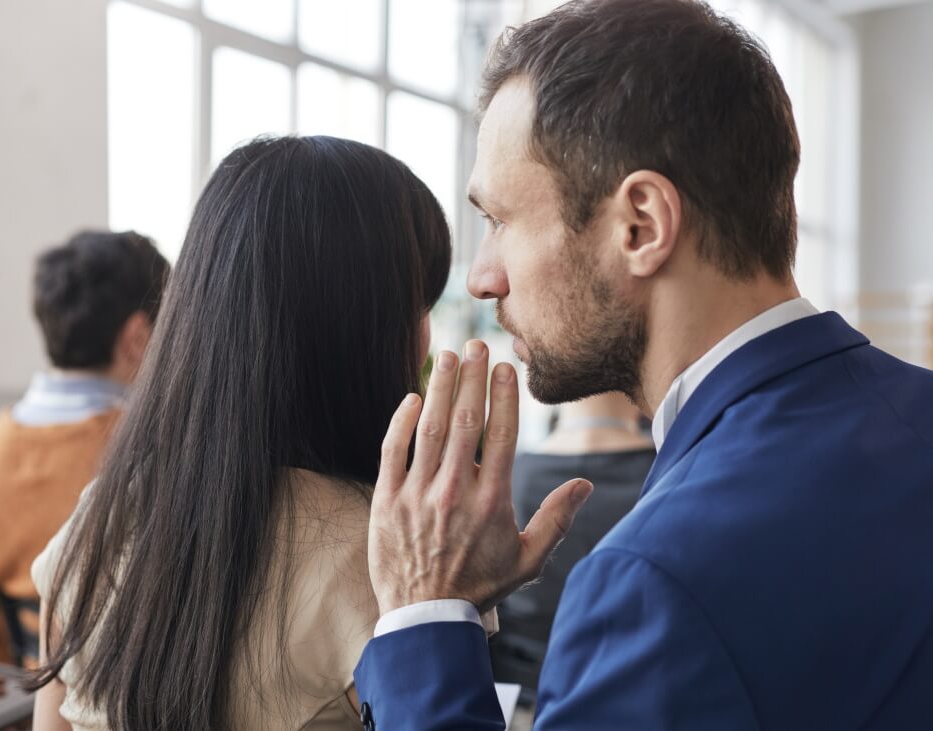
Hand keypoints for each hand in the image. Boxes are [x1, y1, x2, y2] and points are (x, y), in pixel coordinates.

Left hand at [369, 340, 593, 615]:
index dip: (503, 396)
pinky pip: (392, 451)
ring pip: (430, 430)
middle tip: (476, 346)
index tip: (505, 367)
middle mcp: (455, 493)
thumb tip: (583, 484)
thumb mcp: (528, 560)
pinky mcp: (386, 502)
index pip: (500, 435)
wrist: (426, 617)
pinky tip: (412, 397)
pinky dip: (401, 422)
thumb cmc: (480, 586)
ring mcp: (417, 496)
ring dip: (440, 389)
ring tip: (447, 357)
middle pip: (466, 422)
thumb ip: (556, 520)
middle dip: (472, 379)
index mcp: (492, 503)